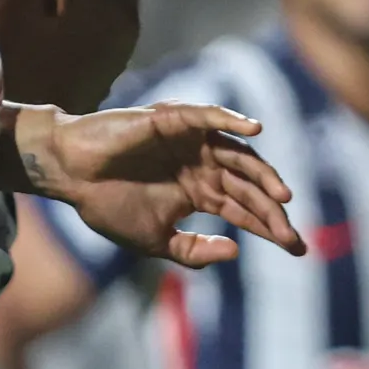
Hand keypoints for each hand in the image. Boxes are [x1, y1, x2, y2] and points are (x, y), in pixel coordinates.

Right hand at [18, 101, 301, 265]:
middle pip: (248, 186)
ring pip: (238, 155)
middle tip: (289, 233)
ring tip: (281, 195)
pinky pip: (208, 117)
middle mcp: (202, 166)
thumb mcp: (155, 240)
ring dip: (262, 173)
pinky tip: (254, 131)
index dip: (271, 228)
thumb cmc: (107, 206)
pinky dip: (232, 119)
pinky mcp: (173, 120)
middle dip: (272, 210)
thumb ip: (194, 250)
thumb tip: (236, 252)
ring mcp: (190, 143)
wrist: (71, 177)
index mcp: (199, 193)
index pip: (244, 210)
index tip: (297, 248)